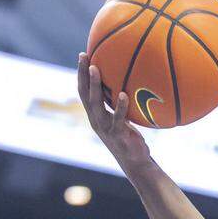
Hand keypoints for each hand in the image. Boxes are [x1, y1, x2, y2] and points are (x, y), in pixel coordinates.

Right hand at [77, 52, 150, 168]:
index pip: (84, 91)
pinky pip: (117, 118)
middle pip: (84, 93)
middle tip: (84, 56)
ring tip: (96, 68)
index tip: (83, 55)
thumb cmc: (131, 139)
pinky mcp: (117, 135)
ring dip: (95, 85)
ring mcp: (105, 127)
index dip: (82, 74)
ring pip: (96, 103)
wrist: (136, 163)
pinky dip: (121, 106)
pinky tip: (124, 94)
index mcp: (95, 115)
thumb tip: (129, 86)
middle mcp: (96, 119)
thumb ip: (121, 106)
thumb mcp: (124, 120)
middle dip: (83, 73)